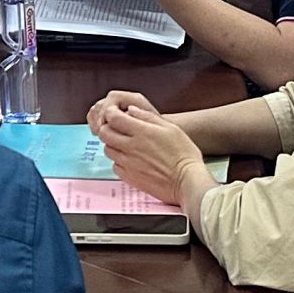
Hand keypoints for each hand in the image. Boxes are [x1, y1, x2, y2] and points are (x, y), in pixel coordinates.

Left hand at [87, 94, 201, 205]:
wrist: (187, 182)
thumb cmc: (184, 155)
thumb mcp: (171, 128)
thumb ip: (148, 117)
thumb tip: (130, 110)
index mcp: (142, 132)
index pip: (113, 118)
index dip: (111, 113)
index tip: (115, 114)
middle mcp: (131, 147)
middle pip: (105, 133)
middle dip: (108, 128)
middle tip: (118, 129)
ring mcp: (129, 164)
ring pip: (108, 150)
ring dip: (113, 145)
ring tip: (126, 145)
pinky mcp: (130, 178)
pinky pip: (115, 166)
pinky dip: (118, 161)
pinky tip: (130, 160)